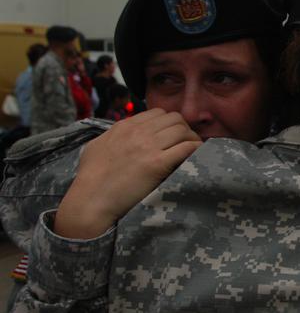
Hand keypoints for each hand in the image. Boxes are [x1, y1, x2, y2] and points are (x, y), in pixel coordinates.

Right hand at [54, 109, 201, 238]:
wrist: (90, 200)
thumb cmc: (90, 178)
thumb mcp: (97, 147)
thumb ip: (112, 136)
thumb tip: (121, 134)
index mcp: (124, 126)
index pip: (158, 113)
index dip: (169, 123)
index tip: (173, 136)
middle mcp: (137, 132)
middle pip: (175, 119)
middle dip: (184, 130)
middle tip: (187, 144)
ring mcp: (148, 147)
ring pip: (183, 131)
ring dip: (192, 140)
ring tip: (193, 152)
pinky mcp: (157, 164)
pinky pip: (186, 148)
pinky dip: (196, 150)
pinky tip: (197, 158)